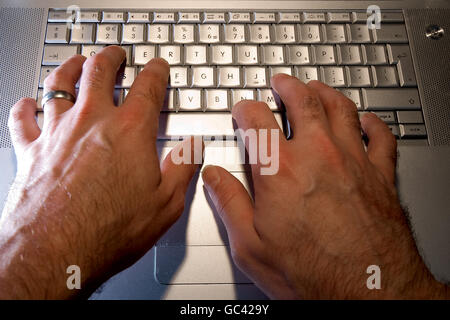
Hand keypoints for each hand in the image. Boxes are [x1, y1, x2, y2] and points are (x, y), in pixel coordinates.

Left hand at [0, 46, 199, 298]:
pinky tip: (28, 103)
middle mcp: (92, 122)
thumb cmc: (110, 229)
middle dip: (110, 57)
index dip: (156, 72)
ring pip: (58, 84)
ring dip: (68, 68)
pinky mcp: (31, 150)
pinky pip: (22, 118)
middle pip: (99, 72)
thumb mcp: (166, 203)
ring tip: (75, 63)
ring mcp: (57, 133)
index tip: (158, 67)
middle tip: (115, 54)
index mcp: (129, 131)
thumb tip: (193, 146)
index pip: (148, 87)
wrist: (56, 251)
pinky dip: (25, 107)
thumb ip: (183, 168)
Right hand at [202, 74, 448, 298]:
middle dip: (288, 86)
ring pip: (341, 108)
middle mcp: (318, 156)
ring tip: (317, 88)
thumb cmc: (311, 274)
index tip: (243, 111)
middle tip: (282, 82)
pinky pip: (380, 136)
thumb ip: (229, 203)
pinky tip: (367, 120)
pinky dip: (373, 123)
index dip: (245, 110)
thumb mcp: (251, 245)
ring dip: (326, 93)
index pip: (257, 120)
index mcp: (280, 170)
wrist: (367, 292)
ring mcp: (353, 161)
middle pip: (303, 101)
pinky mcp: (381, 175)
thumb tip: (213, 177)